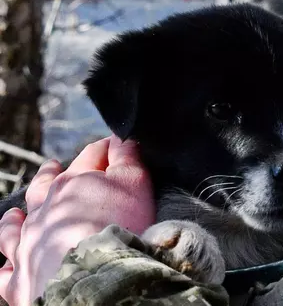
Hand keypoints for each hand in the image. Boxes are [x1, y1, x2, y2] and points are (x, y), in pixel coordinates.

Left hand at [0, 136, 154, 304]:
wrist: (92, 278)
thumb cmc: (119, 227)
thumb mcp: (134, 184)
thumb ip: (127, 159)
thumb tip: (121, 138)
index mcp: (72, 183)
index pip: (91, 155)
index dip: (106, 149)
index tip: (115, 146)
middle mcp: (43, 210)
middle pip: (46, 185)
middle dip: (50, 174)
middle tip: (52, 166)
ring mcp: (27, 244)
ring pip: (14, 227)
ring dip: (15, 219)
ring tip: (15, 215)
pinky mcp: (19, 279)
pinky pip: (4, 273)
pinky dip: (4, 267)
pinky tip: (6, 265)